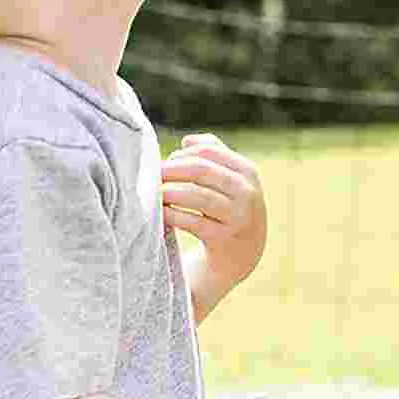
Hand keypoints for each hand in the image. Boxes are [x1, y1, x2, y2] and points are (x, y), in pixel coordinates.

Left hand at [162, 133, 266, 300]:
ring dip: (169, 193)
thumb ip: (213, 156)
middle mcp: (248, 192)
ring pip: (196, 196)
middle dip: (171, 170)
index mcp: (247, 171)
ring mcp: (238, 217)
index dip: (181, 155)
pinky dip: (172, 215)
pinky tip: (160, 215)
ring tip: (153, 195)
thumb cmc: (228, 211)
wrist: (242, 257)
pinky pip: (192, 221)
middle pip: (201, 170)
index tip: (164, 164)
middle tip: (151, 176)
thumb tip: (187, 141)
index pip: (209, 151)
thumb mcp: (230, 182)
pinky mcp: (224, 240)